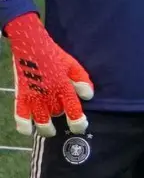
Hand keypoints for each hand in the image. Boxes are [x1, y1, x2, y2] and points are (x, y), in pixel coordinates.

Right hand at [5, 13, 91, 137]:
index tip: (80, 127)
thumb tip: (88, 96)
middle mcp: (48, 94)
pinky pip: (20, 114)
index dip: (77, 121)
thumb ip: (81, 80)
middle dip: (61, 121)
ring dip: (45, 128)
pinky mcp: (21, 95)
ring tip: (49, 131)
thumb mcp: (72, 65)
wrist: (30, 45)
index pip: (73, 109)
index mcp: (63, 86)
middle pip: (56, 114)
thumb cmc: (54, 55)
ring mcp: (34, 96)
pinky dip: (23, 125)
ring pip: (40, 119)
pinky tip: (27, 131)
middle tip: (65, 125)